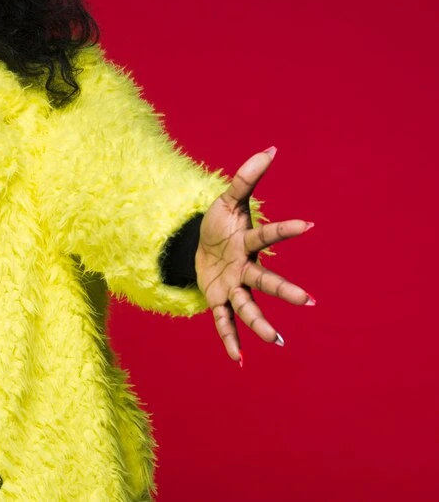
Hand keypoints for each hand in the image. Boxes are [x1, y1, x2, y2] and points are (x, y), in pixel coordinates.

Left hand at [196, 148, 313, 364]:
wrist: (197, 246)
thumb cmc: (219, 224)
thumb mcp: (226, 200)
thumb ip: (245, 178)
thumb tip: (271, 149)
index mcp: (247, 243)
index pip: (267, 236)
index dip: (285, 230)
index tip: (310, 225)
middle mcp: (244, 269)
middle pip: (264, 281)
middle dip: (284, 290)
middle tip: (308, 301)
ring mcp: (232, 287)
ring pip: (247, 307)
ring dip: (260, 324)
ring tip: (277, 340)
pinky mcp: (216, 300)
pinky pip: (223, 323)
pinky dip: (230, 340)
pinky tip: (238, 360)